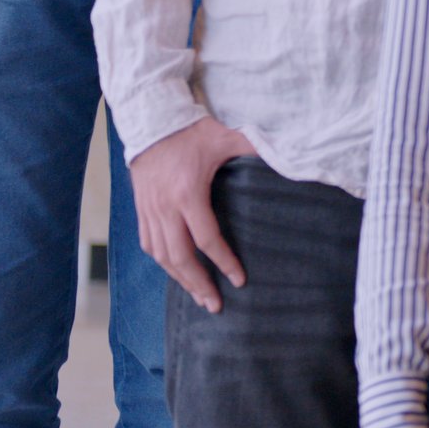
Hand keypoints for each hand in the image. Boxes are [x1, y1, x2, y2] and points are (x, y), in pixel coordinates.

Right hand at [129, 117, 257, 313]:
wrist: (151, 122)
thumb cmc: (192, 131)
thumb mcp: (226, 137)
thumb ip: (255, 147)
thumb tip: (288, 155)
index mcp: (188, 194)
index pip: (206, 239)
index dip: (223, 262)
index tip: (239, 279)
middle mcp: (165, 208)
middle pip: (180, 257)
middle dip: (198, 284)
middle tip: (216, 305)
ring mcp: (150, 211)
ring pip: (161, 256)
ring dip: (180, 279)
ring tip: (198, 296)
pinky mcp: (141, 210)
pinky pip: (148, 245)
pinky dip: (163, 263)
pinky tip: (176, 273)